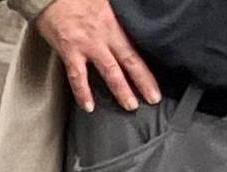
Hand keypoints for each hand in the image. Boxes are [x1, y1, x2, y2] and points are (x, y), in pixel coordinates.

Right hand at [36, 0, 161, 112]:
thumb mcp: (104, 2)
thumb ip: (117, 17)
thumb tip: (129, 24)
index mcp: (114, 24)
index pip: (135, 50)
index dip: (147, 68)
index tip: (156, 84)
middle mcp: (104, 36)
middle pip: (129, 61)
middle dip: (142, 81)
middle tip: (153, 99)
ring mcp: (87, 45)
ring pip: (109, 71)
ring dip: (121, 89)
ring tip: (130, 105)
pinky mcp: (69, 50)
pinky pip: (77, 76)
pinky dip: (83, 92)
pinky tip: (88, 107)